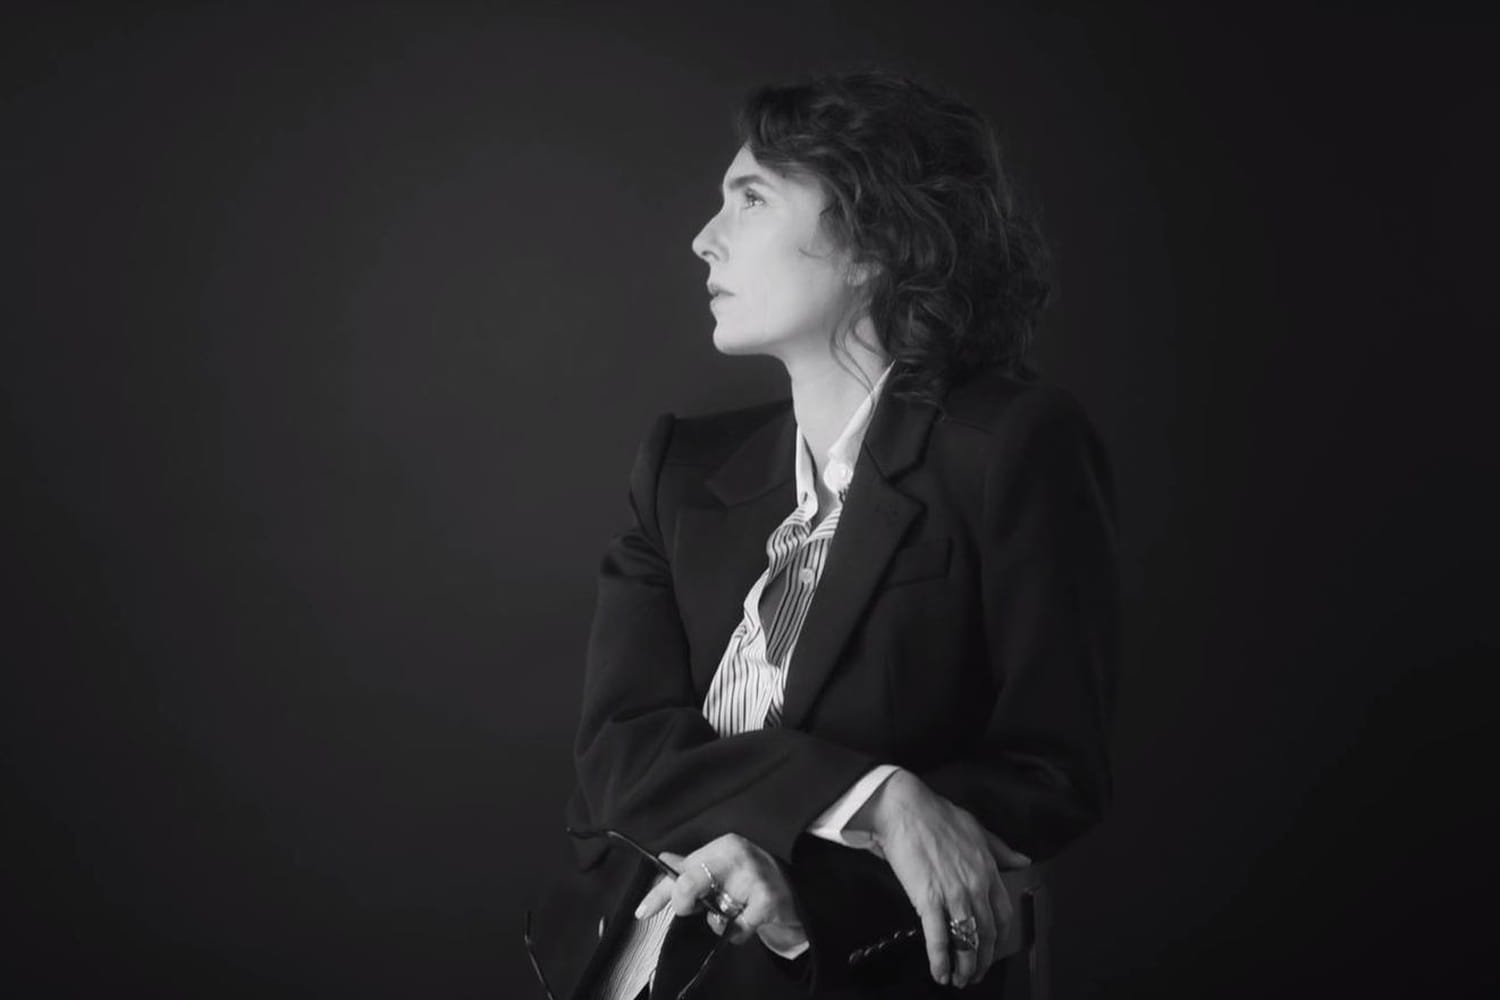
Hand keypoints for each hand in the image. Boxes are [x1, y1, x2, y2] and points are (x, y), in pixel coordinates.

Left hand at [633, 832, 806, 952]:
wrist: (801, 890)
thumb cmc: (754, 879)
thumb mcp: (724, 867)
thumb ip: (692, 866)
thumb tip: (664, 859)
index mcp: (723, 846)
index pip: (681, 869)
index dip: (658, 894)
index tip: (641, 912)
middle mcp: (737, 855)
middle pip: (689, 883)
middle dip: (684, 903)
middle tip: (694, 909)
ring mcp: (752, 878)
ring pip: (714, 913)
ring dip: (719, 920)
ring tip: (734, 910)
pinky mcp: (766, 901)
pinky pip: (736, 930)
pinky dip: (737, 933)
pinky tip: (747, 922)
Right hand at [861, 770, 1031, 988]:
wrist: (904, 808)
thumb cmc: (936, 815)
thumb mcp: (977, 829)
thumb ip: (1001, 849)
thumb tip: (1023, 859)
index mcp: (988, 870)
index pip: (1003, 915)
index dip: (998, 939)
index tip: (992, 949)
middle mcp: (976, 886)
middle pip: (986, 934)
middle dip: (983, 960)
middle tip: (976, 973)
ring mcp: (954, 895)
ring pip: (967, 942)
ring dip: (965, 967)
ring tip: (959, 980)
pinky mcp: (928, 900)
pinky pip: (939, 939)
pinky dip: (940, 961)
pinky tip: (940, 973)